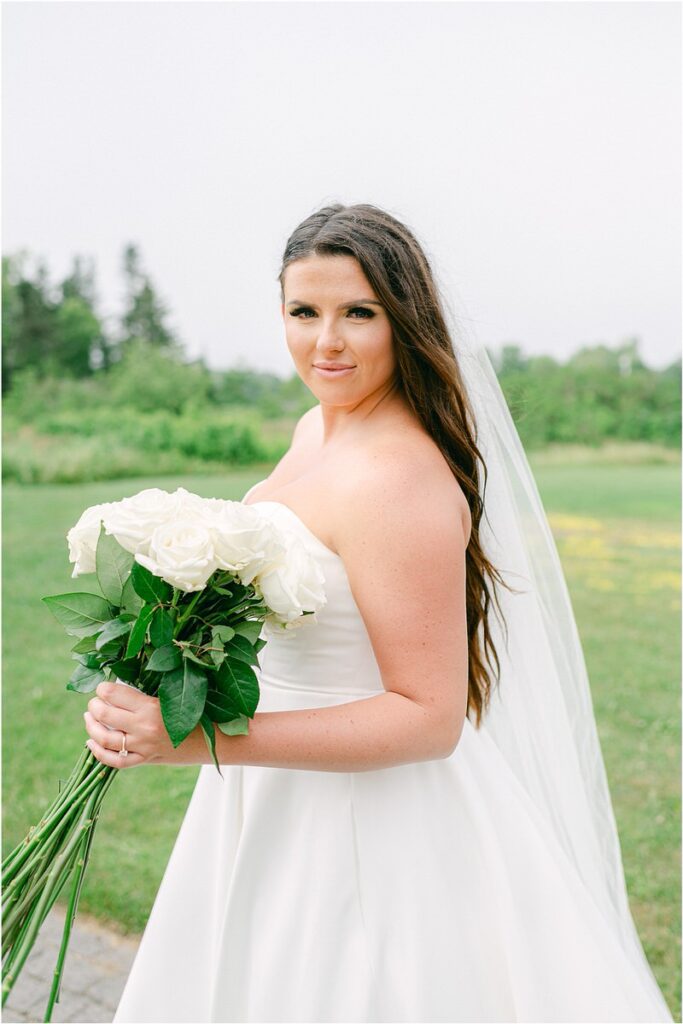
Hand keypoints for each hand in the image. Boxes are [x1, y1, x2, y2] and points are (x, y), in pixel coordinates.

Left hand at [83, 681, 204, 768]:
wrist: (215, 740)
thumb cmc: (197, 711)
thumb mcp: (173, 696)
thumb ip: (147, 692)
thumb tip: (119, 685)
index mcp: (152, 706)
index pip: (114, 694)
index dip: (103, 688)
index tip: (103, 686)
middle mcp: (144, 727)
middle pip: (105, 714)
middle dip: (94, 705)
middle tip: (94, 701)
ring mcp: (143, 747)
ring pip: (104, 738)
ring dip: (91, 726)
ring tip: (89, 717)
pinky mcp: (144, 760)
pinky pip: (114, 760)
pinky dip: (98, 752)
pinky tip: (91, 742)